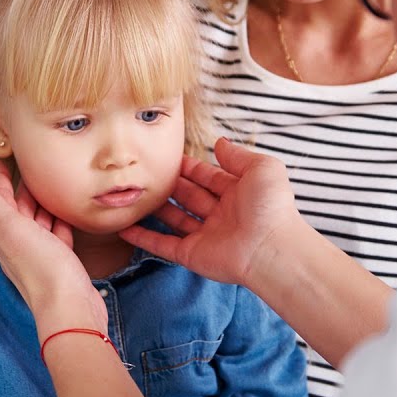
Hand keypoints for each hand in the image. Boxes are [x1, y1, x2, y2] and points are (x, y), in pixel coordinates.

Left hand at [0, 161, 106, 338]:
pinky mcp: (60, 261)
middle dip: (19, 187)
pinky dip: (59, 221)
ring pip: (37, 220)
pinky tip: (65, 213)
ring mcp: (40, 253)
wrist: (70, 309)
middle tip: (24, 165)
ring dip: (40, 202)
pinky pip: (57, 234)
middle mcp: (19, 244)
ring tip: (47, 184)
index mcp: (4, 234)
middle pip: (17, 208)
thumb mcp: (11, 229)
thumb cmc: (42, 271)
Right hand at [120, 138, 305, 287]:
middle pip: (189, 196)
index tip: (169, 156)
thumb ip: (237, 155)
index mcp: (237, 194)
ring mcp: (205, 236)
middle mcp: (220, 214)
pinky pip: (163, 244)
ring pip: (175, 218)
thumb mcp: (261, 168)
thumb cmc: (271, 206)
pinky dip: (144, 237)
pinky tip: (124, 227)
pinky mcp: (192, 254)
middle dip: (171, 184)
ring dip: (156, 207)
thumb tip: (219, 142)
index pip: (208, 177)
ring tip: (134, 193)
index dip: (190, 167)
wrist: (271, 248)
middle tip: (148, 171)